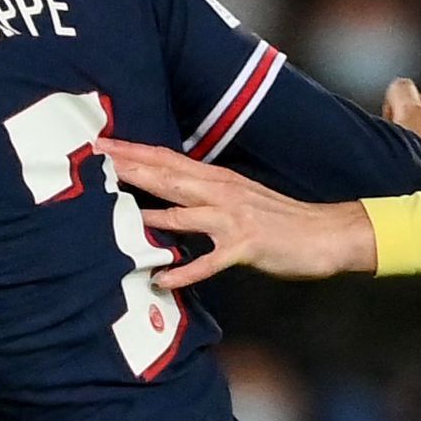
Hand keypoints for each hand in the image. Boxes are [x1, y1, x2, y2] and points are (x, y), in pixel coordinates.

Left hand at [103, 139, 376, 285]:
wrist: (326, 233)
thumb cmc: (278, 219)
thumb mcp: (236, 196)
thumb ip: (202, 193)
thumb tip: (167, 192)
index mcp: (216, 179)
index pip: (167, 159)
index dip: (133, 151)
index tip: (99, 142)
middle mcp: (221, 192)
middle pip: (167, 176)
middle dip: (129, 167)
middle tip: (94, 157)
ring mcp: (233, 219)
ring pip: (183, 212)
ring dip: (149, 213)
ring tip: (113, 210)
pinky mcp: (247, 247)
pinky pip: (209, 260)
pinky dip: (185, 270)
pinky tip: (161, 278)